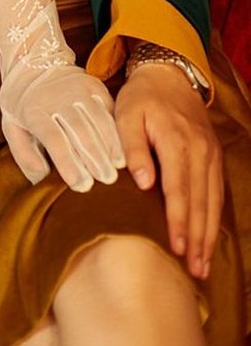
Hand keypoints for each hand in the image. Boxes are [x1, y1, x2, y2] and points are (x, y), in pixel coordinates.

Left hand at [0, 0, 125, 191]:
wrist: (32, 56)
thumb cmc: (20, 100)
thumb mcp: (11, 125)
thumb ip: (23, 152)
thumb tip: (40, 178)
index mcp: (35, 111)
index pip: (54, 140)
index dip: (69, 163)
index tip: (82, 185)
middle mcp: (57, 99)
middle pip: (79, 132)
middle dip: (94, 158)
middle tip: (106, 181)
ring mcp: (77, 90)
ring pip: (97, 119)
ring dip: (110, 145)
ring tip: (118, 167)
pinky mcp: (93, 85)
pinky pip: (108, 108)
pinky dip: (117, 128)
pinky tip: (123, 146)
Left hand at [115, 64, 222, 279]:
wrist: (169, 75)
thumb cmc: (142, 98)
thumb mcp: (127, 114)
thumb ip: (133, 148)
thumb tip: (144, 183)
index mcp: (177, 142)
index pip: (179, 190)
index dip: (179, 222)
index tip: (178, 248)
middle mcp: (200, 151)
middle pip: (200, 202)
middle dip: (198, 239)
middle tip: (195, 271)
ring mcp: (211, 154)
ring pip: (213, 201)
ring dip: (209, 235)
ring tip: (203, 265)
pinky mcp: (214, 156)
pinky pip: (218, 193)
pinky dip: (215, 218)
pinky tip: (210, 238)